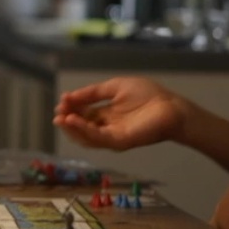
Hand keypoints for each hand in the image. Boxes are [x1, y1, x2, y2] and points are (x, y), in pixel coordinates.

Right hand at [53, 76, 189, 150]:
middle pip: (81, 126)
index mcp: (107, 114)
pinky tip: (74, 120)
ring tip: (61, 117)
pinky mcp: (119, 141)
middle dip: (67, 119)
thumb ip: (93, 92)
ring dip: (71, 127)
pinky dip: (83, 129)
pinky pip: (97, 137)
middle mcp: (107, 127)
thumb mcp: (115, 87)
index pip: (83, 113)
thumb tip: (69, 96)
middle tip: (57, 112)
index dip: (71, 107)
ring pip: (86, 136)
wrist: (171, 107)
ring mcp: (112, 136)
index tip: (62, 100)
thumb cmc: (148, 95)